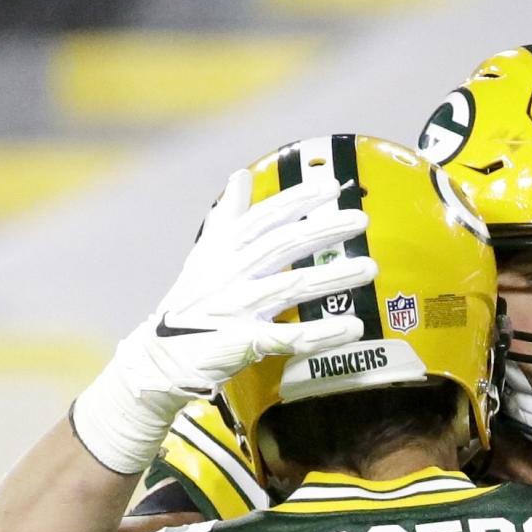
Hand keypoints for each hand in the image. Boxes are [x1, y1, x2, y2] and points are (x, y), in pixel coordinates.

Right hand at [72, 168, 375, 473]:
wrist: (162, 356)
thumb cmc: (191, 304)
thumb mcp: (206, 255)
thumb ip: (228, 216)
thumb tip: (240, 175)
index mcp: (224, 250)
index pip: (266, 217)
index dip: (298, 200)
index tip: (331, 186)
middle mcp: (232, 273)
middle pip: (284, 245)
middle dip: (324, 231)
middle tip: (361, 221)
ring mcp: (239, 307)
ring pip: (293, 286)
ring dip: (333, 277)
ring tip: (370, 269)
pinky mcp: (246, 341)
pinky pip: (291, 336)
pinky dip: (322, 333)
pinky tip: (352, 328)